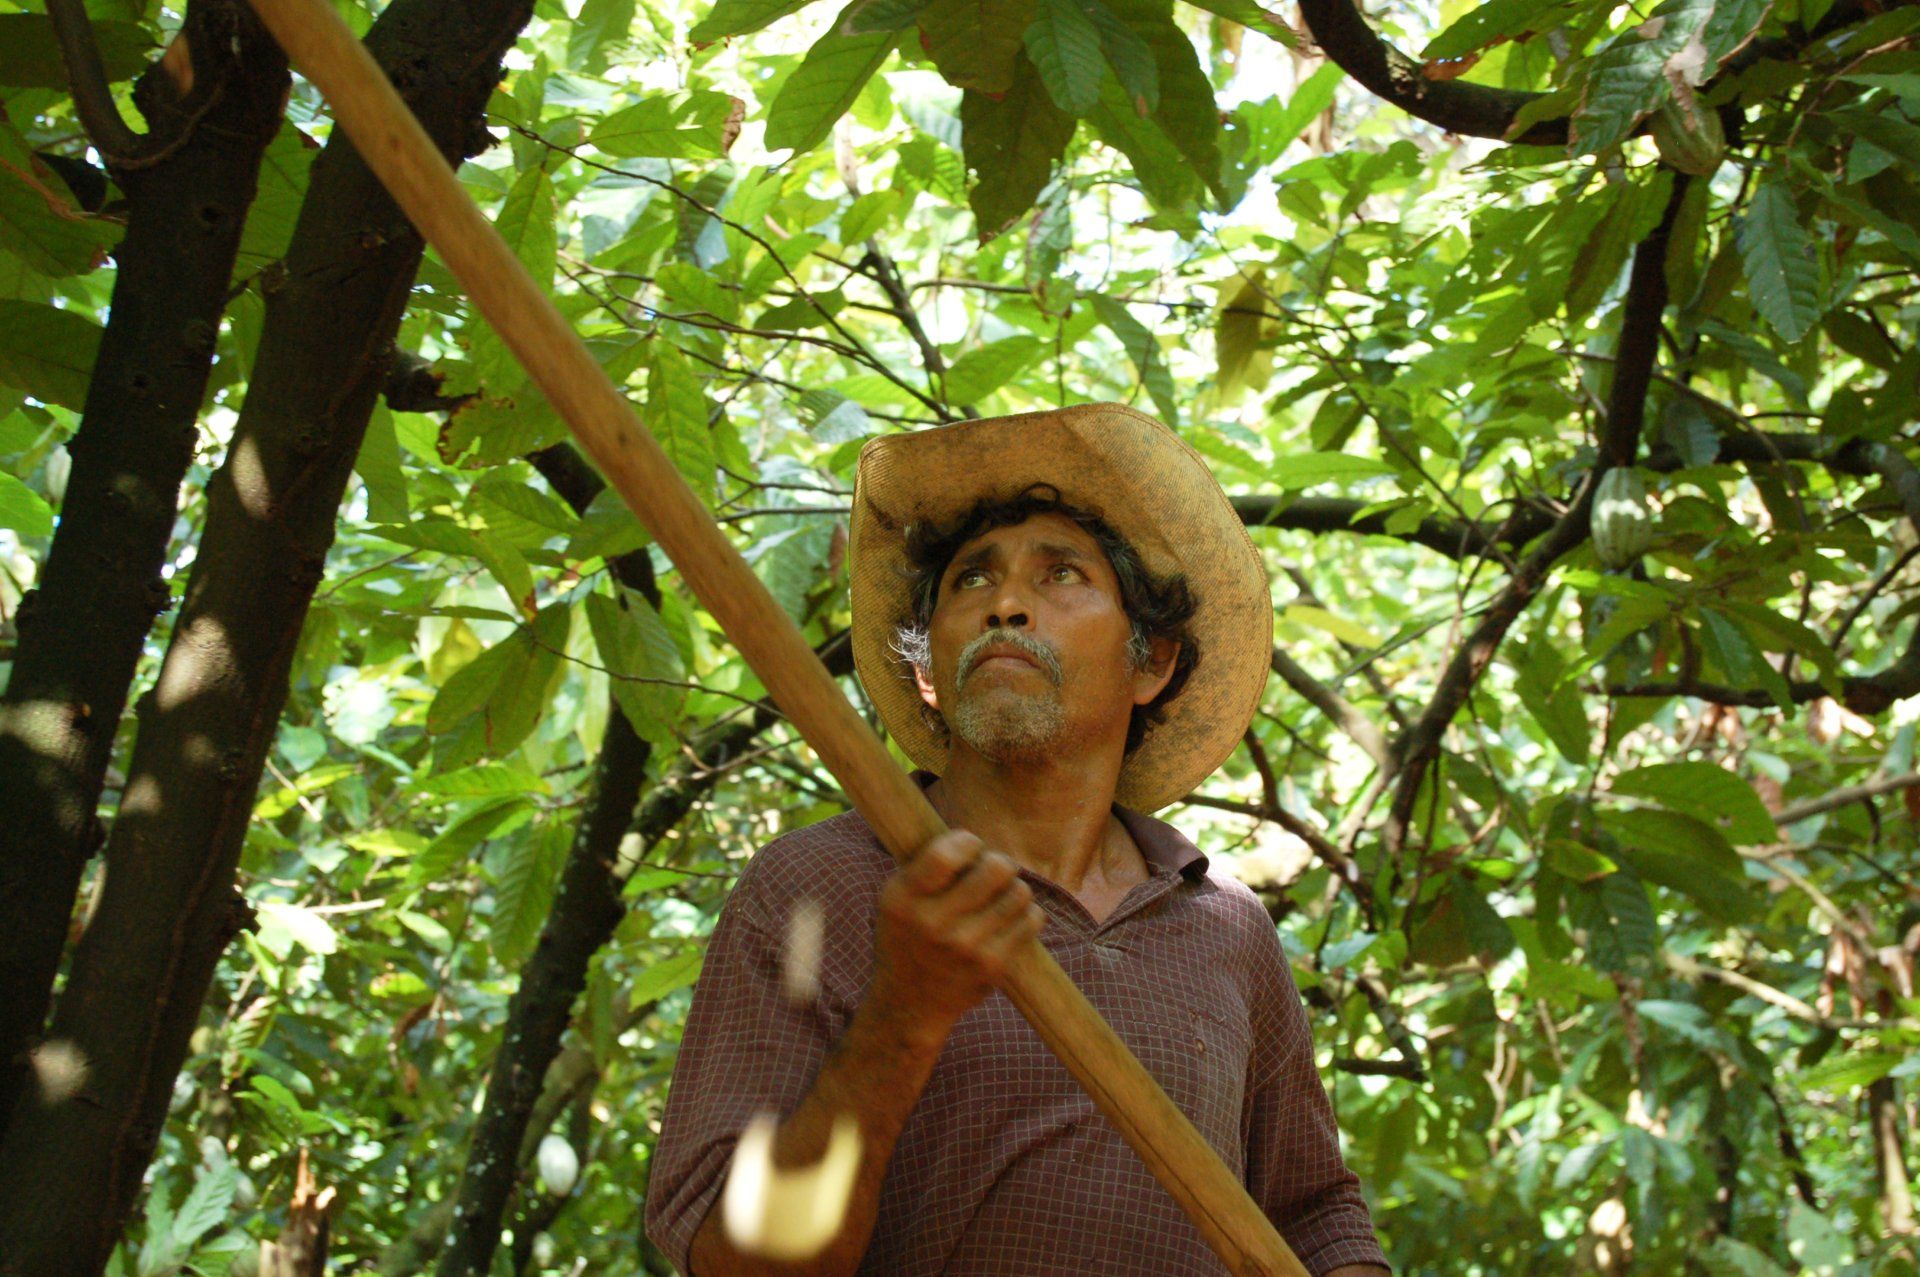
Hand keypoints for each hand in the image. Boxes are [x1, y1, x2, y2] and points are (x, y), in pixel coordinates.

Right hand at [868, 830, 1045, 1040]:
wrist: (910, 1004)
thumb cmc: (907, 937)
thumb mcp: (897, 898)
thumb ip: (928, 866)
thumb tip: (975, 838)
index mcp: (903, 898)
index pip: (947, 854)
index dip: (968, 841)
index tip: (970, 846)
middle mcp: (933, 923)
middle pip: (995, 869)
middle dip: (999, 863)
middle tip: (992, 871)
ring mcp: (966, 947)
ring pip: (1019, 892)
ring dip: (1014, 888)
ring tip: (1000, 897)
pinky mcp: (993, 966)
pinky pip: (1031, 920)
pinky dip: (1026, 913)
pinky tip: (1009, 918)